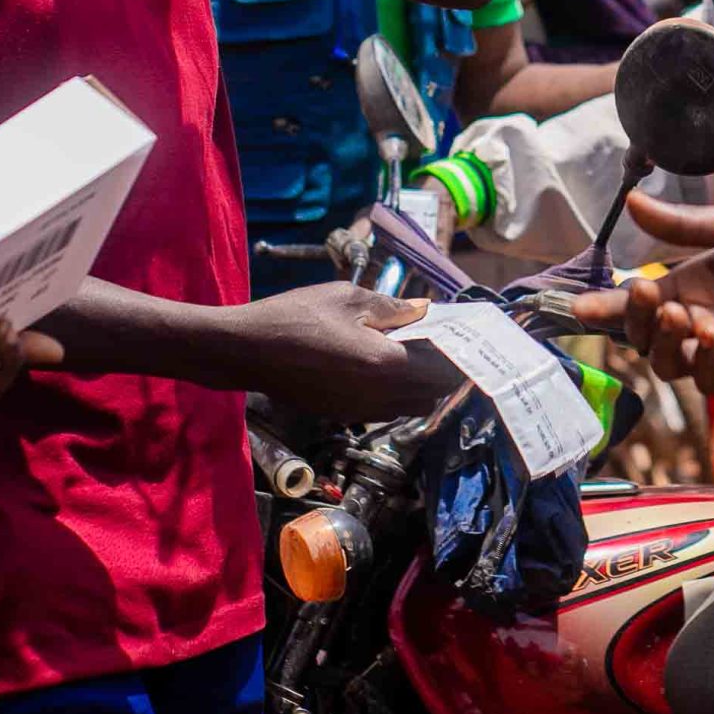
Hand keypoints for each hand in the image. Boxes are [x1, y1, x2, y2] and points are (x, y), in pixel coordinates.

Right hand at [231, 282, 455, 419]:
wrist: (247, 351)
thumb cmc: (296, 316)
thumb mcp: (349, 298)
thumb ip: (393, 308)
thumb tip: (424, 311)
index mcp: (386, 365)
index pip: (444, 369)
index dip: (460, 354)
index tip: (467, 335)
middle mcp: (379, 396)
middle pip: (434, 392)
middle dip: (445, 368)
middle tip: (443, 339)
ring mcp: (360, 411)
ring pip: (412, 404)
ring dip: (423, 382)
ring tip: (416, 350)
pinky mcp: (343, 415)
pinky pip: (387, 409)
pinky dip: (398, 391)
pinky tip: (386, 364)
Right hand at [572, 194, 713, 394]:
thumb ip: (684, 225)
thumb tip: (629, 202)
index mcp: (696, 282)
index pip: (639, 301)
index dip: (607, 306)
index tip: (577, 305)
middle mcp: (704, 319)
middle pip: (646, 339)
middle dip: (635, 321)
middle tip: (647, 296)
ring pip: (672, 365)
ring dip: (667, 343)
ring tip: (685, 315)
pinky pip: (713, 381)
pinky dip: (705, 361)